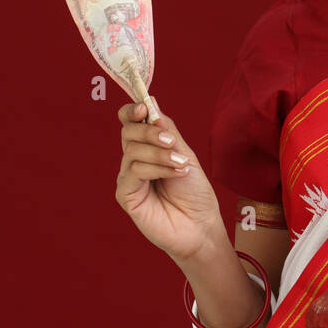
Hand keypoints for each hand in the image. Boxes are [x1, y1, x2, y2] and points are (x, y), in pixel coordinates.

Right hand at [115, 100, 223, 260]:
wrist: (201, 225)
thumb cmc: (194, 192)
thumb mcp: (184, 154)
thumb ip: (167, 131)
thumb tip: (151, 102)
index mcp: (147, 148)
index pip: (130, 122)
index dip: (133, 111)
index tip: (145, 108)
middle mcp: (134, 161)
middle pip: (127, 133)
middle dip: (149, 133)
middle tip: (171, 142)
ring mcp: (128, 178)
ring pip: (133, 151)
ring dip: (161, 155)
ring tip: (182, 165)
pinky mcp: (126, 195)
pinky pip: (135, 171)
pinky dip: (158, 168)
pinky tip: (176, 173)